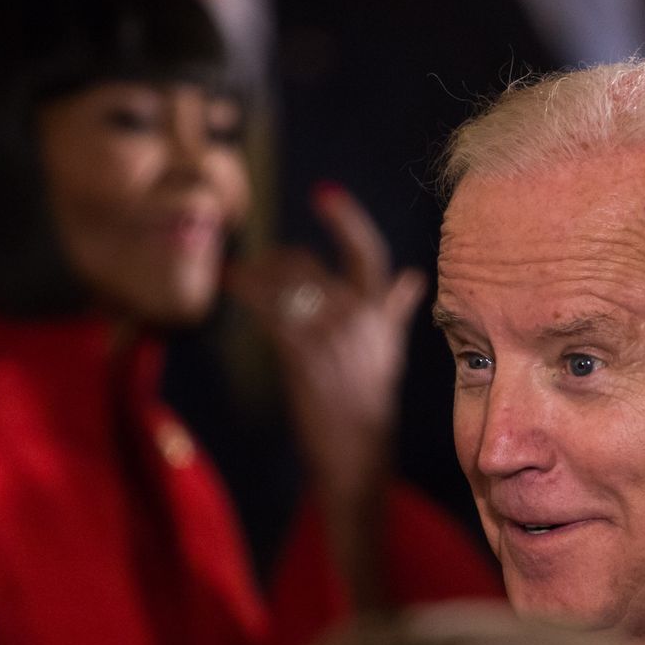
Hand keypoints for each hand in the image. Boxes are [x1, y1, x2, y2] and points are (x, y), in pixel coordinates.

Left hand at [232, 183, 423, 509]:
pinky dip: (246, 291)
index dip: (346, 220)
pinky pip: (269, 309)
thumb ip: (397, 311)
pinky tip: (230, 284)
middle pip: (310, 265)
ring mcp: (330, 334)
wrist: (357, 451)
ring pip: (284, 283)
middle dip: (277, 261)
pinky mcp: (302, 353)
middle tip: (257, 264)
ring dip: (255, 274)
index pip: (368, 254)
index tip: (323, 193)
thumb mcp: (390, 353)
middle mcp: (358, 318)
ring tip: (238, 274)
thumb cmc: (370, 405)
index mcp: (380, 316)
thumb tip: (414, 277)